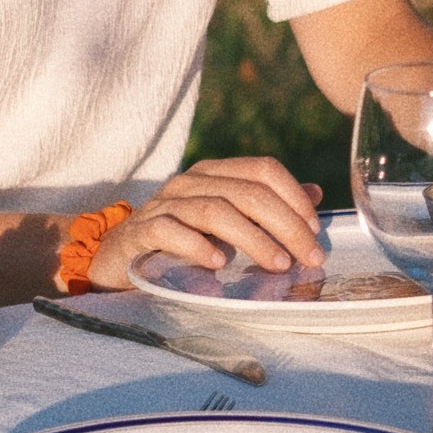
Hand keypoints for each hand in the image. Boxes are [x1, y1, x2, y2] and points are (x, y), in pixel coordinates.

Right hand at [86, 157, 324, 286]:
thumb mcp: (226, 223)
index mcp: (214, 173)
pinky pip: (169, 231)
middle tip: (309, 256)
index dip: (294, 196)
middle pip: (246, 191)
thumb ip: (266, 207)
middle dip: (285, 224)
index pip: (263, 169)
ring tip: (277, 263)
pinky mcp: (138, 231)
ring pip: (214, 210)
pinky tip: (217, 263)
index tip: (316, 229)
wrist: (117, 260)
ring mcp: (162, 204)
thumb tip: (315, 195)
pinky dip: (196, 245)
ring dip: (252, 238)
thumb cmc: (179, 242)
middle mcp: (190, 182)